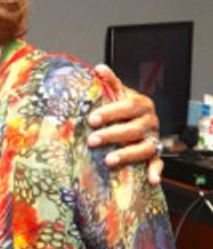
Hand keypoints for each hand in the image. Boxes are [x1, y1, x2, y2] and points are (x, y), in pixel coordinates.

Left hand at [87, 64, 162, 184]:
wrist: (138, 120)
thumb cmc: (123, 107)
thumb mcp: (117, 93)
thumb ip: (110, 82)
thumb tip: (98, 68)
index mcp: (141, 104)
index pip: (127, 107)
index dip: (110, 113)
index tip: (91, 119)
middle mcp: (150, 121)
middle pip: (133, 129)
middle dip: (112, 135)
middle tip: (92, 140)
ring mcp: (154, 138)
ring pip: (144, 147)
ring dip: (127, 154)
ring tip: (108, 160)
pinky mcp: (155, 153)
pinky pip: (158, 163)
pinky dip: (155, 171)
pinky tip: (151, 179)